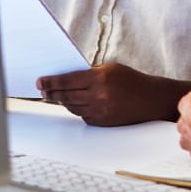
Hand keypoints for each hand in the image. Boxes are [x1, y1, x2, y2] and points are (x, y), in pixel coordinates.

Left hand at [37, 63, 184, 126]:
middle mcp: (98, 97)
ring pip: (72, 107)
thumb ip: (89, 73)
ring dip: (63, 101)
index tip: (40, 81)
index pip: (67, 81)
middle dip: (52, 92)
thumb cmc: (131, 80)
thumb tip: (67, 77)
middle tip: (43, 89)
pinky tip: (76, 103)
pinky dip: (77, 109)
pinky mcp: (102, 123)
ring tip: (57, 95)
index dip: (51, 81)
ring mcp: (100, 112)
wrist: (150, 100)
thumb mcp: (110, 68)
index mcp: (99, 79)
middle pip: (66, 96)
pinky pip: (82, 116)